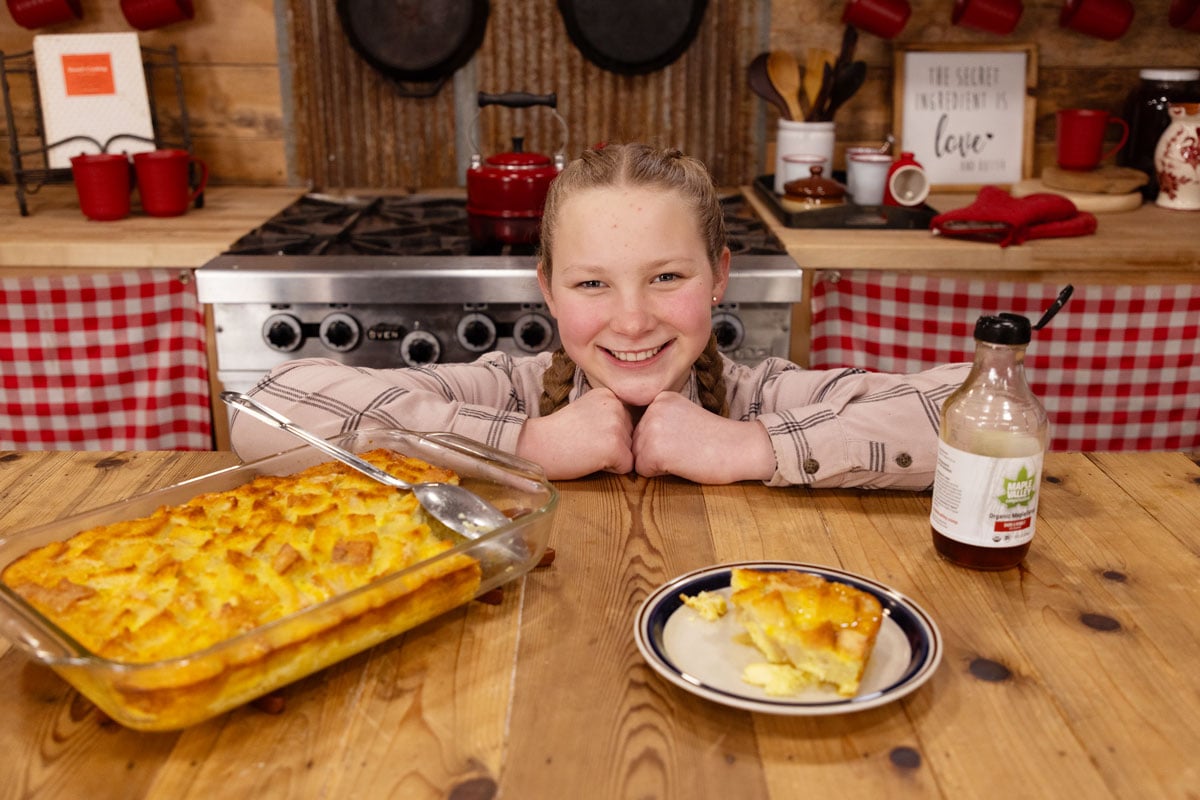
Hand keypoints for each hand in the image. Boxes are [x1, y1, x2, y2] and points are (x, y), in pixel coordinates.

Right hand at [516, 388, 633, 478]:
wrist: (538, 445)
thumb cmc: (558, 432)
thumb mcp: (586, 409)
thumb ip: (609, 412)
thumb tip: (635, 428)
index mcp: (610, 395)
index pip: (627, 420)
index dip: (608, 432)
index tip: (586, 431)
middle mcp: (616, 406)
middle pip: (631, 435)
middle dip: (614, 445)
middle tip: (586, 442)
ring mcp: (616, 426)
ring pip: (630, 451)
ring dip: (613, 457)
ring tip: (587, 450)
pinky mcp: (615, 447)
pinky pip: (627, 467)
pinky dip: (611, 470)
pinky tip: (591, 460)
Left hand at [632, 392, 774, 482]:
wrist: (740, 447)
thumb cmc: (716, 438)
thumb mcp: (683, 416)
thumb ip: (660, 420)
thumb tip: (632, 439)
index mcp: (661, 398)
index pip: (642, 428)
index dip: (662, 440)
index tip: (686, 437)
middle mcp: (652, 409)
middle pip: (636, 442)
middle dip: (656, 452)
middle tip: (687, 448)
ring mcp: (651, 428)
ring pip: (637, 457)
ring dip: (657, 463)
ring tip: (684, 454)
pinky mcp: (653, 450)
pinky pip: (642, 471)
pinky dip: (660, 474)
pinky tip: (682, 463)